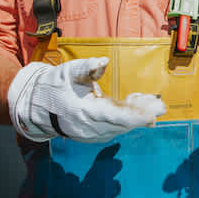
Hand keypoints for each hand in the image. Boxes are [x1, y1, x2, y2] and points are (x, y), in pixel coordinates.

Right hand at [8, 57, 165, 142]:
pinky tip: (138, 106)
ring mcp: (92, 135)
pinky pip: (116, 128)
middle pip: (123, 123)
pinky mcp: (94, 135)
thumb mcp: (68, 72)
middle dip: (143, 115)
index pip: (115, 116)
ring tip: (154, 104)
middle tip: (161, 106)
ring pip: (121, 127)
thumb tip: (103, 61)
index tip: (153, 113)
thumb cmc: (53, 86)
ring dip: (138, 116)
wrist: (36, 107)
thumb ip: (87, 67)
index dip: (136, 115)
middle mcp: (89, 129)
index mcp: (83, 113)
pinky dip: (128, 119)